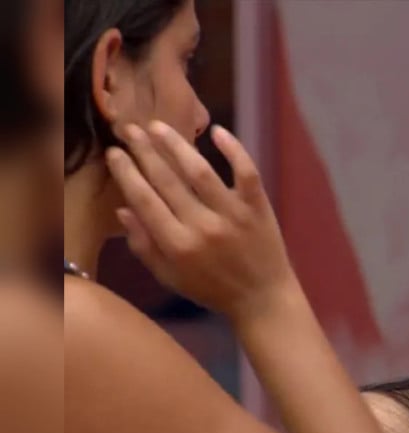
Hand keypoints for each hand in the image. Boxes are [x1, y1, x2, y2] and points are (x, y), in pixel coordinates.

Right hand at [106, 121, 298, 322]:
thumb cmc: (212, 289)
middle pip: (167, 180)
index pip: (144, 200)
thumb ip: (144, 246)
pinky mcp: (258, 207)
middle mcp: (203, 227)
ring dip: (176, 145)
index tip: (114, 153)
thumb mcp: (170, 277)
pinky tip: (217, 130)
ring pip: (200, 171)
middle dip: (144, 151)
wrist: (263, 299)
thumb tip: (122, 210)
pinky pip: (246, 172)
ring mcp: (233, 215)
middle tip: (129, 129)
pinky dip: (233, 149)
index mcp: (177, 246)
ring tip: (158, 126)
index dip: (126, 173)